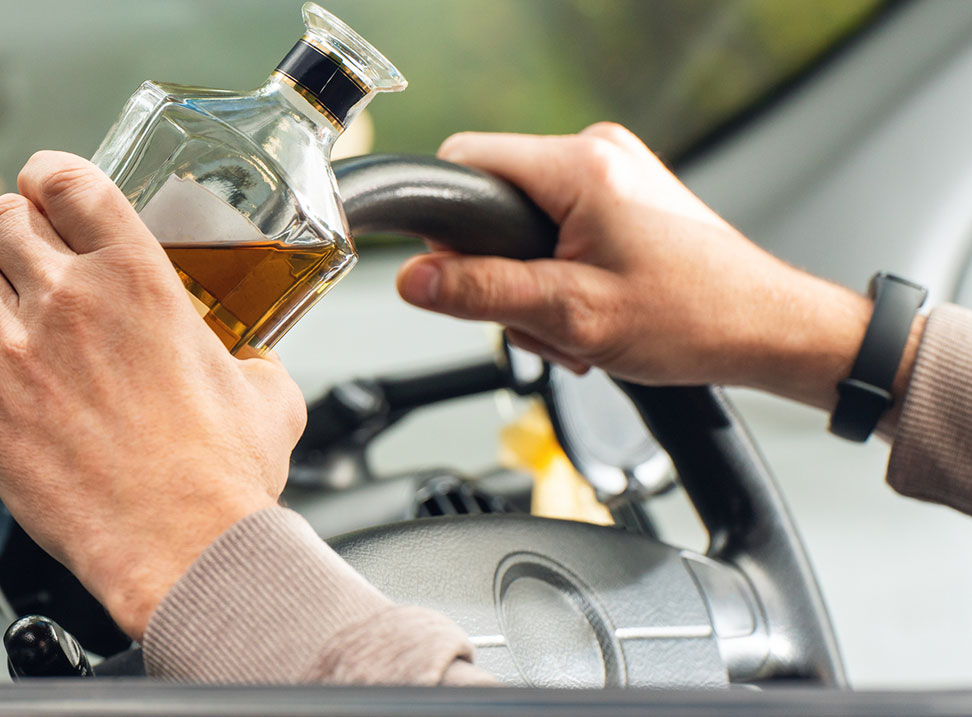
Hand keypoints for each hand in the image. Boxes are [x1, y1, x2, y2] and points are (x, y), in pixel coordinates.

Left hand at [0, 151, 304, 638]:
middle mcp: (69, 298)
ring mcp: (17, 346)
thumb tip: (253, 366)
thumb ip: (252, 361)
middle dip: (11, 229)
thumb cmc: (220, 478)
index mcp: (139, 277)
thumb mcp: (265, 393)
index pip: (66, 181)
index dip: (46, 177)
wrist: (179, 544)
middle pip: (3, 218)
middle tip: (22, 254)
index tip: (45, 190)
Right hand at [398, 122, 921, 428]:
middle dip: (499, 269)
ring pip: (523, 222)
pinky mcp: (623, 195)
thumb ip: (482, 294)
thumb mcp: (572, 315)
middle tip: (542, 317)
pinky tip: (591, 311)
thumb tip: (414, 281)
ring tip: (578, 323)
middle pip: (492, 199)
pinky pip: (557, 227)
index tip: (462, 276)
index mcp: (581, 166)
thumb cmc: (696, 318)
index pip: (464, 162)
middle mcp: (597, 153)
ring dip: (533, 282)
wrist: (767, 331)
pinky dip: (561, 274)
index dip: (447, 225)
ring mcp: (614, 171)